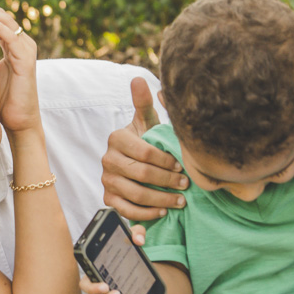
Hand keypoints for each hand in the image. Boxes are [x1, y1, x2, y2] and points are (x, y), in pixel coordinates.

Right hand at [77, 225, 144, 293]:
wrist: (146, 274)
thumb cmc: (133, 255)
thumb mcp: (136, 241)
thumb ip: (137, 233)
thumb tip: (137, 240)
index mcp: (99, 266)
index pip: (86, 268)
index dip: (86, 269)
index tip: (96, 269)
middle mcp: (98, 283)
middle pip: (86, 289)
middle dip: (93, 289)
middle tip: (107, 286)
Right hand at [101, 78, 187, 220]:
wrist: (135, 164)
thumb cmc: (146, 141)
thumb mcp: (148, 122)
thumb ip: (144, 102)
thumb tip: (138, 79)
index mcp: (116, 138)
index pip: (144, 152)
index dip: (165, 161)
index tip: (183, 166)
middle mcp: (107, 160)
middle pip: (141, 174)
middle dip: (167, 181)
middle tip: (187, 185)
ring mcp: (106, 181)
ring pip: (135, 194)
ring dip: (161, 200)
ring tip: (181, 201)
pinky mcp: (108, 200)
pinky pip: (127, 211)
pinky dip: (147, 214)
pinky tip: (164, 212)